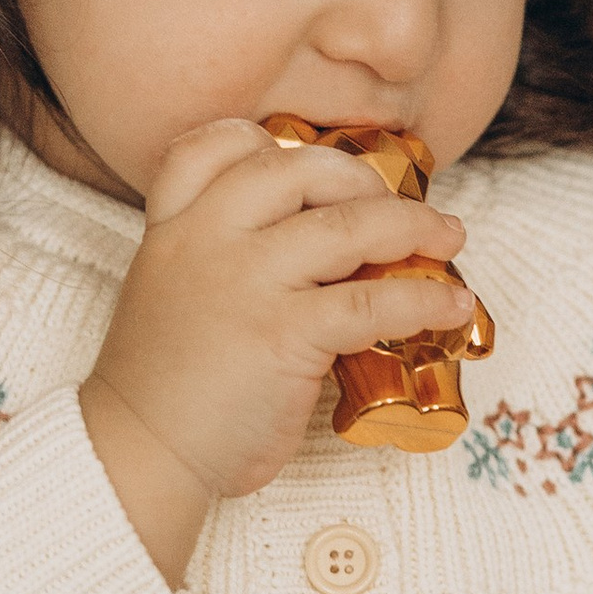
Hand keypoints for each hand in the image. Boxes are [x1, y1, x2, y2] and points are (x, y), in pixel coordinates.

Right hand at [80, 119, 473, 580]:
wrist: (141, 453)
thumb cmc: (164, 388)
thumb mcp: (172, 294)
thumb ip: (224, 260)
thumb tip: (322, 256)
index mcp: (173, 226)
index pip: (211, 145)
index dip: (268, 140)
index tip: (312, 163)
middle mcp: (207, 239)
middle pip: (297, 168)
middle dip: (361, 178)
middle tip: (398, 206)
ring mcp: (246, 281)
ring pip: (348, 225)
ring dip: (414, 226)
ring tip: (450, 238)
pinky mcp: (284, 333)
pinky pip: (371, 302)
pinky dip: (424, 299)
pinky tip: (451, 306)